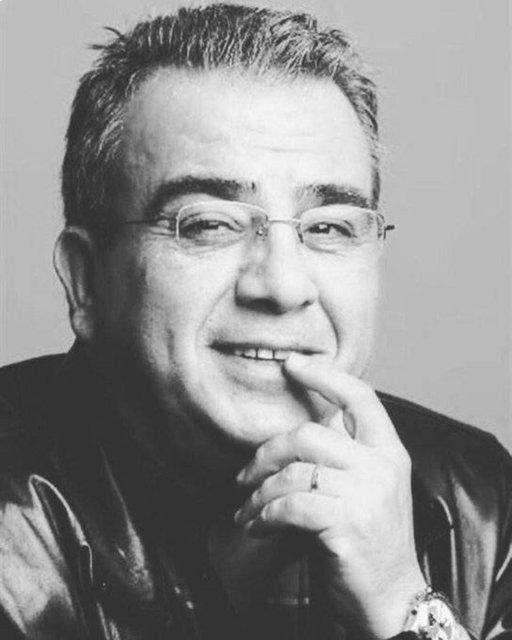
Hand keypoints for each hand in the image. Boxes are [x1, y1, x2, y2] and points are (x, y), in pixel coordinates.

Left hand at [235, 354, 426, 638]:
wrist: (391, 599)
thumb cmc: (369, 542)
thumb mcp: (367, 489)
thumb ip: (343, 456)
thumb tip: (296, 430)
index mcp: (389, 451)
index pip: (360, 396)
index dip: (325, 375)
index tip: (292, 365)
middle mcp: (382, 467)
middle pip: (310, 434)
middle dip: (268, 452)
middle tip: (246, 474)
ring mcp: (367, 495)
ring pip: (294, 472)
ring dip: (259, 493)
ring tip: (246, 510)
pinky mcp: (348, 525)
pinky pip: (290, 505)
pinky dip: (264, 514)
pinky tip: (257, 526)